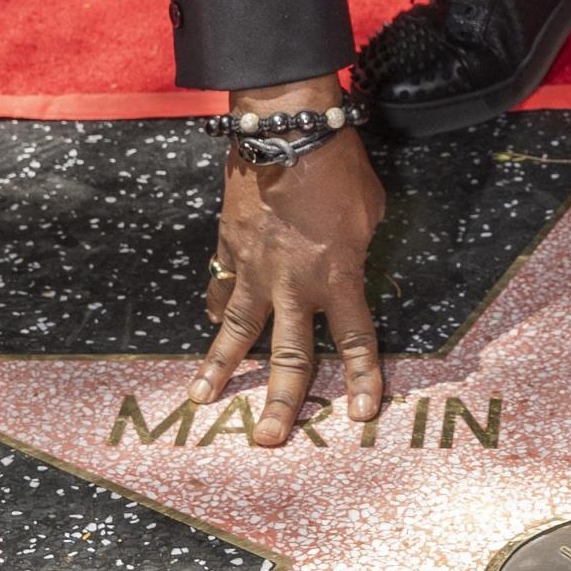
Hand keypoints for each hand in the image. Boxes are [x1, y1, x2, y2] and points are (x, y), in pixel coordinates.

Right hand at [192, 114, 386, 445]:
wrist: (286, 129)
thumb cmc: (338, 165)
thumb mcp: (369, 210)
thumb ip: (357, 246)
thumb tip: (347, 258)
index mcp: (338, 276)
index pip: (355, 341)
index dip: (362, 379)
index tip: (362, 415)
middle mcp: (294, 284)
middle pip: (290, 357)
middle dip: (281, 404)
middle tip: (268, 441)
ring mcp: (254, 268)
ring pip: (236, 332)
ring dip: (220, 370)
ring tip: (202, 403)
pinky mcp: (228, 245)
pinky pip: (220, 284)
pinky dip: (214, 305)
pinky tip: (207, 324)